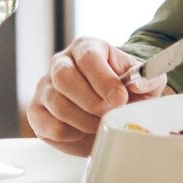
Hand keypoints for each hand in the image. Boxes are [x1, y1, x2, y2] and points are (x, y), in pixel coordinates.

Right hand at [26, 38, 167, 156]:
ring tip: (102, 123)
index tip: (120, 99)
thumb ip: (146, 78)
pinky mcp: (36, 112)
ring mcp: (44, 87)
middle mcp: (61, 63)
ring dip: (84, 120)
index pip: (89, 58)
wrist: (115, 104)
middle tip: (109, 113)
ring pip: (56, 104)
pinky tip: (84, 130)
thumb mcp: (145, 79)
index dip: (104, 81)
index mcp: (87, 48)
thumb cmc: (128, 87)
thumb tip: (137, 83)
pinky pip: (48, 126)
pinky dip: (70, 134)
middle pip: (64, 78)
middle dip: (90, 101)